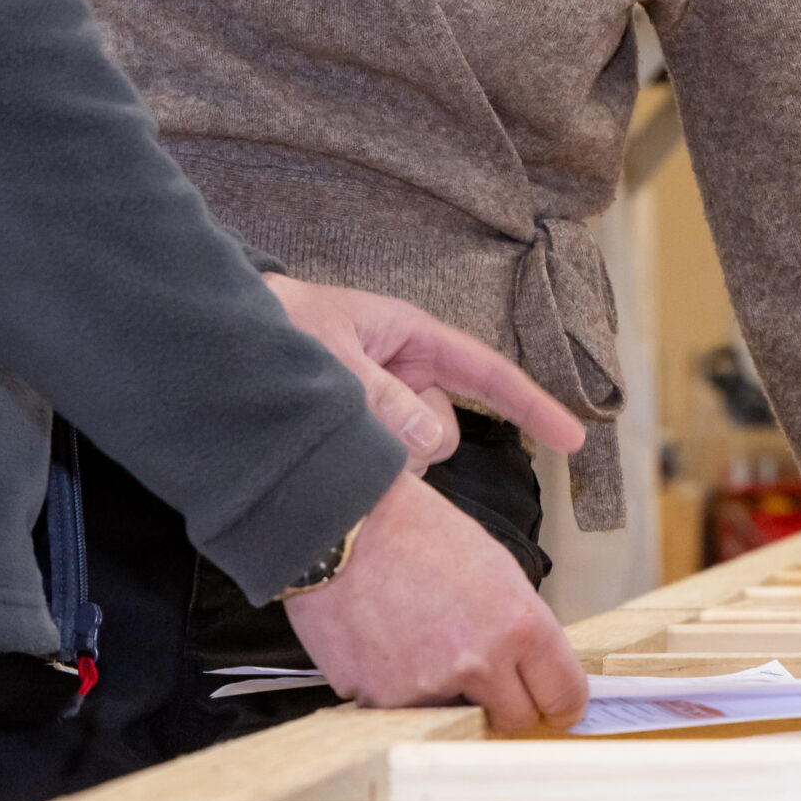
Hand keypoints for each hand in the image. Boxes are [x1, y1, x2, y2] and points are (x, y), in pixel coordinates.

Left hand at [264, 274, 584, 469]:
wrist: (225, 342)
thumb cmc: (281, 328)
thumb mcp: (331, 354)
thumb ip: (381, 397)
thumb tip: (431, 441)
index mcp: (411, 337)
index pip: (485, 373)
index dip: (532, 406)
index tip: (575, 441)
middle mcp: (407, 374)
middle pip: (445, 431)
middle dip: (412, 444)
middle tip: (351, 424)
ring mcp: (386, 408)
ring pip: (414, 459)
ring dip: (380, 460)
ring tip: (324, 427)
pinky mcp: (363, 436)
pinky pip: (387, 470)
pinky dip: (366, 472)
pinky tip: (325, 451)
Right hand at [285, 468, 587, 730]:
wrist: (343, 518)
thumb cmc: (415, 528)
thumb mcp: (492, 564)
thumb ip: (517, 624)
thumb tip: (528, 667)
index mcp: (518, 623)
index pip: (564, 696)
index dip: (557, 700)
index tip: (548, 701)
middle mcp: (479, 662)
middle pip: (515, 720)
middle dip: (502, 700)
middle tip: (477, 669)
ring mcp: (428, 686)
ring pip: (457, 715)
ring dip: (445, 692)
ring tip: (416, 639)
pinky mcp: (381, 698)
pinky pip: (404, 711)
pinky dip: (398, 687)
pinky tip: (384, 642)